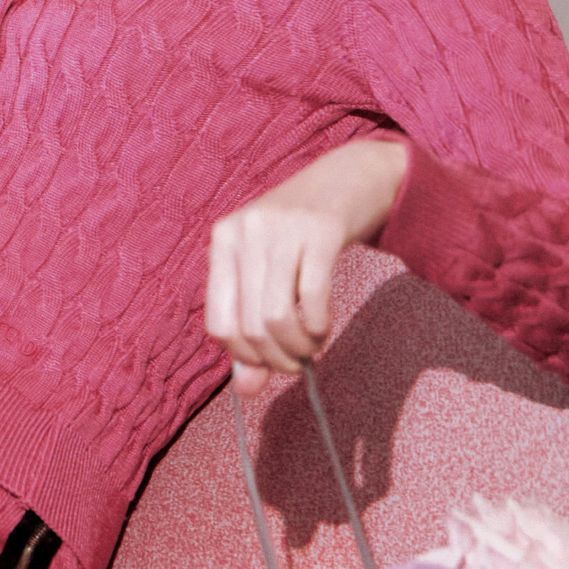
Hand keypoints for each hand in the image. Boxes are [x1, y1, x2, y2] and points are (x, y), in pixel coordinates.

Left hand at [206, 137, 408, 394]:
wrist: (350, 176)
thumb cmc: (302, 235)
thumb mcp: (269, 273)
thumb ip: (253, 331)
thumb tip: (246, 391)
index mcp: (222, 240)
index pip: (217, 324)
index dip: (244, 356)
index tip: (269, 361)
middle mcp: (245, 230)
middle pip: (250, 327)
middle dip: (277, 358)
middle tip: (298, 361)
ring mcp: (281, 228)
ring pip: (277, 317)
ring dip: (299, 346)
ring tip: (311, 344)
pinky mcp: (320, 230)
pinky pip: (311, 298)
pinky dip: (318, 325)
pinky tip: (324, 325)